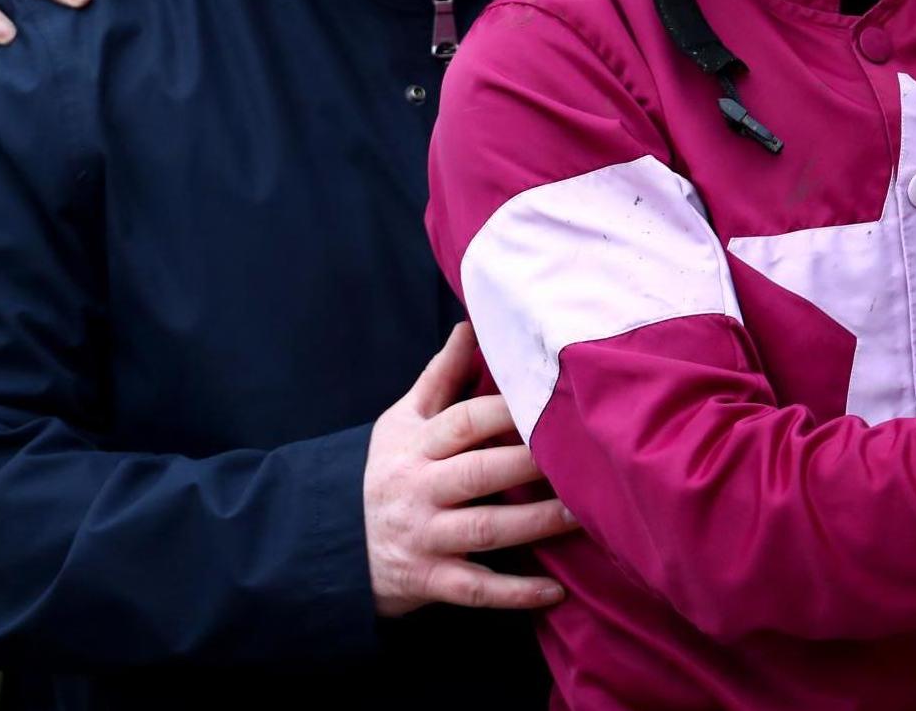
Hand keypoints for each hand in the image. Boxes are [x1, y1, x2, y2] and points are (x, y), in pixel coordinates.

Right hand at [364, 322, 577, 616]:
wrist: (330, 543)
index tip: (552, 402)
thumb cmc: (384, 471)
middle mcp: (419, 489)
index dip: (508, 410)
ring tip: (585, 514)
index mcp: (417, 445)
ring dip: (537, 523)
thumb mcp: (403, 420)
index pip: (464, 421)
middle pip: (481, 472)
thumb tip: (472, 323)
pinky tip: (555, 591)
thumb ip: (441, 375)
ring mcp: (424, 537)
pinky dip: (514, 593)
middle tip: (582, 457)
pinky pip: (475, 589)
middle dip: (531, 464)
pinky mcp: (428, 581)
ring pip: (486, 529)